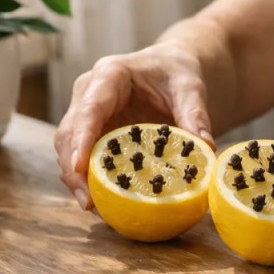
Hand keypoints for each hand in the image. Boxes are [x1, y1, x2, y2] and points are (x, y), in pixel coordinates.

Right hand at [53, 40, 215, 209]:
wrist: (170, 67)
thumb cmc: (177, 71)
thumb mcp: (190, 87)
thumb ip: (195, 114)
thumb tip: (206, 149)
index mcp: (110, 74)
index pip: (90, 109)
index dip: (81, 139)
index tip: (78, 168)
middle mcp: (89, 92)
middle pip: (69, 132)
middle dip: (73, 169)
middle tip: (88, 202)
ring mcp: (84, 112)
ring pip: (67, 147)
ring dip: (76, 178)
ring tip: (92, 206)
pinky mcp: (90, 130)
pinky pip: (81, 155)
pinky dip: (87, 177)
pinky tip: (100, 199)